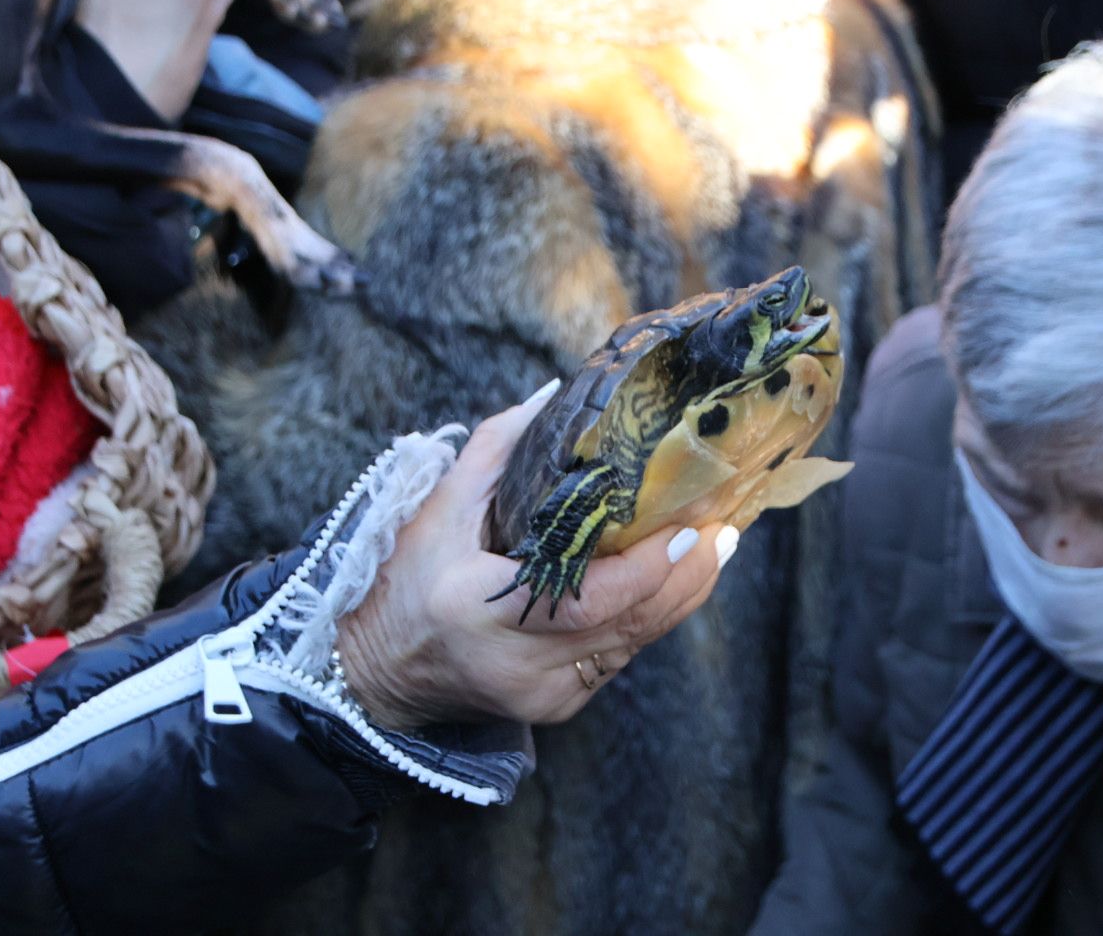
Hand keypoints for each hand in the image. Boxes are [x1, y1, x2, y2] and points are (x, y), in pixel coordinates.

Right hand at [336, 384, 735, 730]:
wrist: (377, 674)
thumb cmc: (404, 582)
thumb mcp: (436, 508)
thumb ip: (497, 449)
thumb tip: (555, 395)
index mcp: (476, 609)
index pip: (584, 600)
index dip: (646, 569)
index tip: (688, 529)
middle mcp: (516, 662)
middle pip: (628, 625)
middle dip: (686, 574)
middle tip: (725, 525)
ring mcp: (542, 693)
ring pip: (635, 644)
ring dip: (681, 593)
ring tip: (717, 541)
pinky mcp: (558, 706)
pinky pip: (620, 657)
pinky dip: (650, 616)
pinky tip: (676, 577)